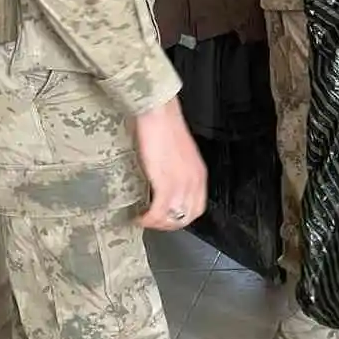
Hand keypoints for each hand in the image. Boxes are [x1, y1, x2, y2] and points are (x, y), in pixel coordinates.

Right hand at [135, 98, 207, 230]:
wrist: (159, 113)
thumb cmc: (164, 126)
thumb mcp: (177, 153)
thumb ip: (175, 169)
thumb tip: (162, 179)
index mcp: (199, 173)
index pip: (197, 207)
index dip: (181, 217)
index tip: (166, 218)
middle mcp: (194, 181)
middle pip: (187, 216)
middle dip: (168, 225)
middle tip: (152, 224)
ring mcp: (182, 184)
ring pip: (173, 218)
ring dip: (157, 224)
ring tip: (143, 220)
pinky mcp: (166, 183)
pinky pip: (160, 212)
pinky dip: (149, 219)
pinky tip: (139, 217)